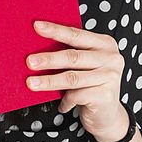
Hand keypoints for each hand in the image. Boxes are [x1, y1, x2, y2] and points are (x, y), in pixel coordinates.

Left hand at [25, 20, 129, 141]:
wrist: (108, 115)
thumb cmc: (91, 85)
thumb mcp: (85, 65)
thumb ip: (71, 54)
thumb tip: (37, 47)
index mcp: (105, 44)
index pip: (77, 34)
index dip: (56, 30)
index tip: (37, 26)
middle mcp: (111, 58)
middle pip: (73, 56)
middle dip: (49, 59)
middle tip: (30, 61)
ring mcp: (110, 77)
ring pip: (72, 78)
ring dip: (49, 81)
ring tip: (32, 83)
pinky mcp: (106, 95)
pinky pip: (77, 96)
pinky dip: (65, 101)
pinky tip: (62, 105)